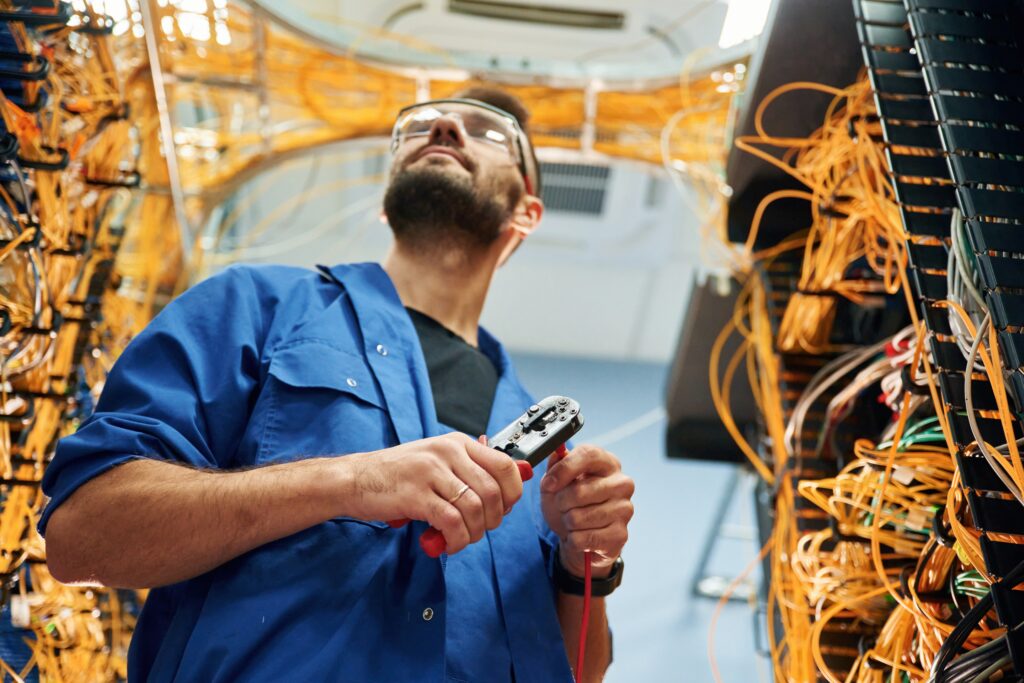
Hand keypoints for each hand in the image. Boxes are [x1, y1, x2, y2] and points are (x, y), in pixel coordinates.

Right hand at [343, 433, 523, 554]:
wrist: (354, 479)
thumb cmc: (397, 474)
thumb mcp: (437, 461)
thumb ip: (471, 469)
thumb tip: (518, 477)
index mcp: (456, 443)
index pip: (505, 465)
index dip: (512, 493)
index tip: (504, 509)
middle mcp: (447, 452)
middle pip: (492, 491)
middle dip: (493, 519)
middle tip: (480, 529)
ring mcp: (431, 472)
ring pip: (475, 508)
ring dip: (474, 532)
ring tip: (461, 538)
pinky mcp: (416, 495)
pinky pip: (452, 522)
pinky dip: (456, 539)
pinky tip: (448, 543)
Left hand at [540, 445, 633, 577]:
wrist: (578, 535)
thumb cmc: (569, 503)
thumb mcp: (557, 482)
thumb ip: (555, 466)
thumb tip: (556, 454)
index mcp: (607, 463)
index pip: (589, 455)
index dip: (564, 469)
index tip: (548, 484)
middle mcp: (622, 483)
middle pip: (579, 491)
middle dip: (561, 502)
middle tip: (562, 505)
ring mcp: (624, 509)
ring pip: (578, 518)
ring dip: (566, 522)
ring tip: (572, 520)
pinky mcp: (620, 534)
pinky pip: (582, 538)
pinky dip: (573, 539)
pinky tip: (580, 535)